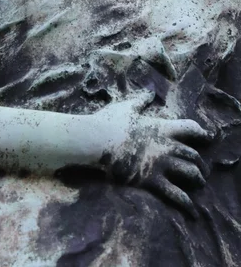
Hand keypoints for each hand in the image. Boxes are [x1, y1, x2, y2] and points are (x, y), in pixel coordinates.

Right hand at [94, 91, 212, 216]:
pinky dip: (186, 204)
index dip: (200, 133)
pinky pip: (176, 194)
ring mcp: (161, 164)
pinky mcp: (153, 181)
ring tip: (198, 184)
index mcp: (162, 128)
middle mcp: (167, 146)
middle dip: (199, 162)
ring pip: (191, 173)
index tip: (206, 137)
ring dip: (197, 179)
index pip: (190, 128)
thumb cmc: (111, 122)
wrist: (98, 140)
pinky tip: (192, 210)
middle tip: (201, 168)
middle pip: (193, 154)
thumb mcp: (127, 107)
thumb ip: (141, 101)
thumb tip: (149, 93)